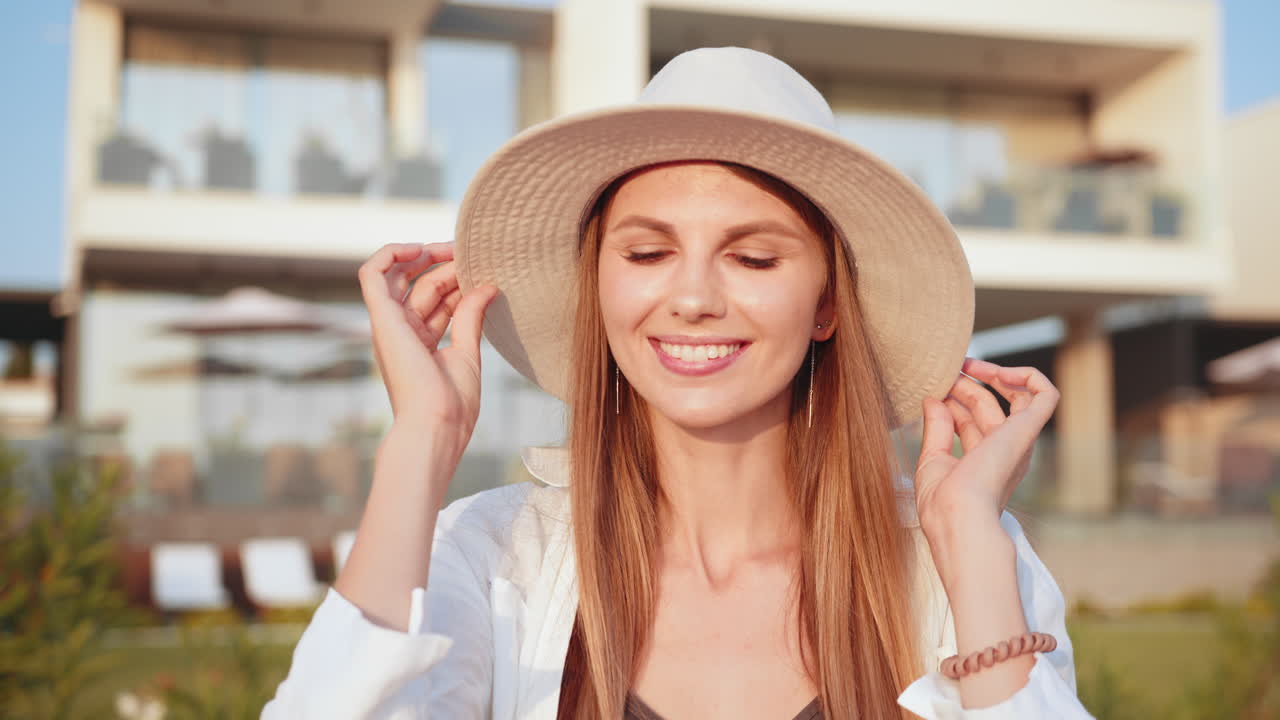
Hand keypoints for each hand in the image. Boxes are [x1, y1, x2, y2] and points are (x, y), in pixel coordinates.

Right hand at [357, 242, 497, 440]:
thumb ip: (471, 317)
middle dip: (448, 267)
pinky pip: (372, 274)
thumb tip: (487, 287)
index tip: (484, 275)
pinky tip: (419, 248)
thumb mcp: (468, 353)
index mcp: (421, 343)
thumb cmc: (452, 404)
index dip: (458, 282)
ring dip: (429, 257)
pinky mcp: (382, 319)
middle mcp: (402, 332)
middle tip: (473, 256)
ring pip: (403, 276)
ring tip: (455, 250)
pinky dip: (390, 253)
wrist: (436, 426)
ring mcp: (390, 325)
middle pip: (423, 286)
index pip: (438, 301)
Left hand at [913, 358, 1059, 532]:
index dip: (952, 402)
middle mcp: (1006, 452)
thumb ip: (935, 429)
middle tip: (944, 374)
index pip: (971, 422)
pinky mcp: (1027, 431)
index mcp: (984, 463)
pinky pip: (1046, 395)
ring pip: (1013, 396)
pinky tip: (1000, 371)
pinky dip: (1029, 375)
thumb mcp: (932, 460)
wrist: (958, 516)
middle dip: (964, 386)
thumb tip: (932, 399)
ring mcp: (1018, 442)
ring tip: (964, 365)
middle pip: (988, 406)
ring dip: (987, 375)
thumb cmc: (942, 502)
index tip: (931, 393)